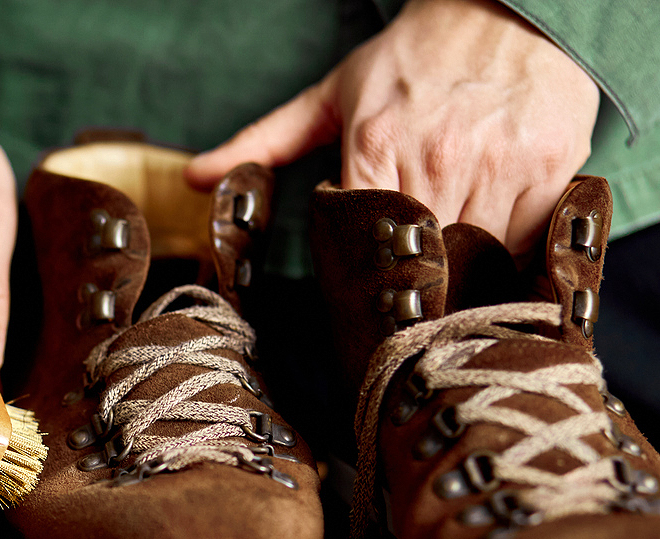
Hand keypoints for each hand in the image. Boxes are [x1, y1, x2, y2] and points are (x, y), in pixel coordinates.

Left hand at [185, 0, 599, 255]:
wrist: (507, 8)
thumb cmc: (413, 59)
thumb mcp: (331, 95)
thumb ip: (263, 142)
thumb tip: (195, 178)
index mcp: (374, 144)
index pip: (357, 241)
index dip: (355, 272)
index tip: (355, 295)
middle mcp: (438, 156)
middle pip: (416, 261)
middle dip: (406, 287)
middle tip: (399, 303)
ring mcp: (498, 162)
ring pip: (474, 259)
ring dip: (458, 275)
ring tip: (445, 273)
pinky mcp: (550, 167)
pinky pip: (525, 242)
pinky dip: (508, 255)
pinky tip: (491, 247)